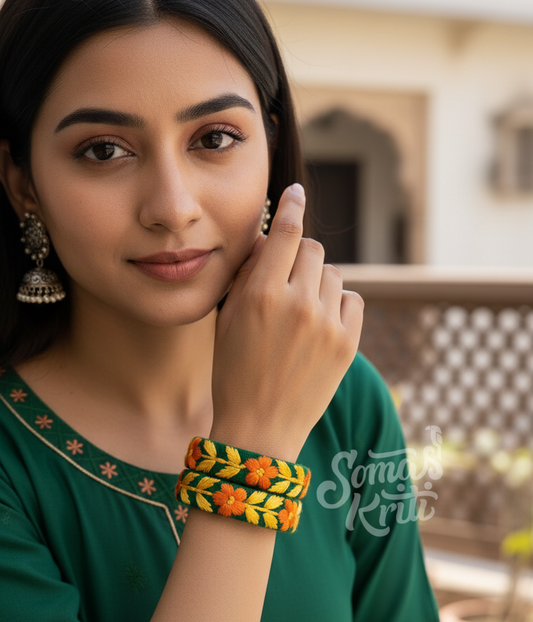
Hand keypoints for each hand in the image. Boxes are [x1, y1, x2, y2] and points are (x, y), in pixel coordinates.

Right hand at [210, 183, 363, 460]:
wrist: (260, 427)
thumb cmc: (234, 371)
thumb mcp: (228, 318)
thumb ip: (249, 275)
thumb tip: (269, 239)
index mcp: (261, 295)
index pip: (285, 233)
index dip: (291, 207)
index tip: (296, 194)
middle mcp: (297, 304)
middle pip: (313, 249)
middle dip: (299, 257)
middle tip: (287, 280)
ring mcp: (326, 324)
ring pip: (333, 275)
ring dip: (317, 283)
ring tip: (300, 314)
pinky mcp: (348, 344)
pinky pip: (352, 300)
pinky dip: (338, 305)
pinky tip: (320, 326)